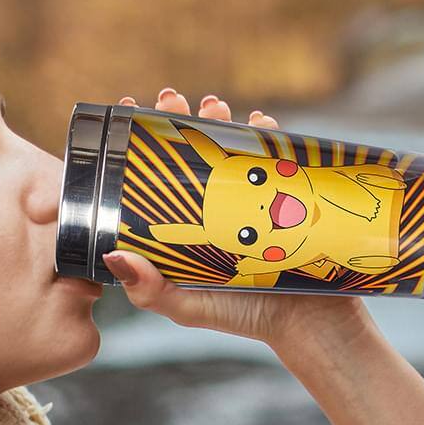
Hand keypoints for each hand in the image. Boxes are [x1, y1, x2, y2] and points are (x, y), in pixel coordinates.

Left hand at [103, 88, 371, 353]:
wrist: (310, 324)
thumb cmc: (244, 317)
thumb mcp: (187, 308)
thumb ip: (150, 292)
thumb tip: (114, 258)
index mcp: (189, 224)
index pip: (159, 174)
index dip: (142, 141)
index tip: (129, 109)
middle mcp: (218, 205)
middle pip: (194, 152)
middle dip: (181, 119)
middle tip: (172, 100)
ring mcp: (255, 198)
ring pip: (232, 147)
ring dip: (221, 119)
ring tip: (212, 107)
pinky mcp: (289, 196)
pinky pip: (277, 155)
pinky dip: (267, 133)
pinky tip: (258, 122)